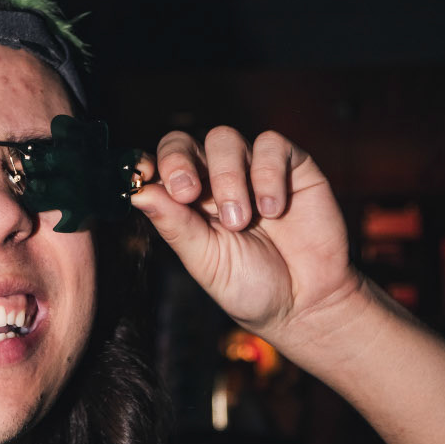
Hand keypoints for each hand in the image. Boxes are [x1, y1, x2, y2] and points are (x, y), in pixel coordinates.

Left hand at [131, 126, 360, 346]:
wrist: (306, 304)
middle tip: (188, 194)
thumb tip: (139, 193)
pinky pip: (271, 145)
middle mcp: (215, 179)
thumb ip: (175, 226)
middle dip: (180, 162)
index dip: (149, 162)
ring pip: (225, 139)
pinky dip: (268, 175)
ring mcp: (253, 169)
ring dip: (227, 177)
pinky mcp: (292, 166)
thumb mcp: (206, 262)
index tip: (143, 173)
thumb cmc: (251, 287)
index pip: (160, 166)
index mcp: (188, 202)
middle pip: (185, 142)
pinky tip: (273, 210)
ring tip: (241, 221)